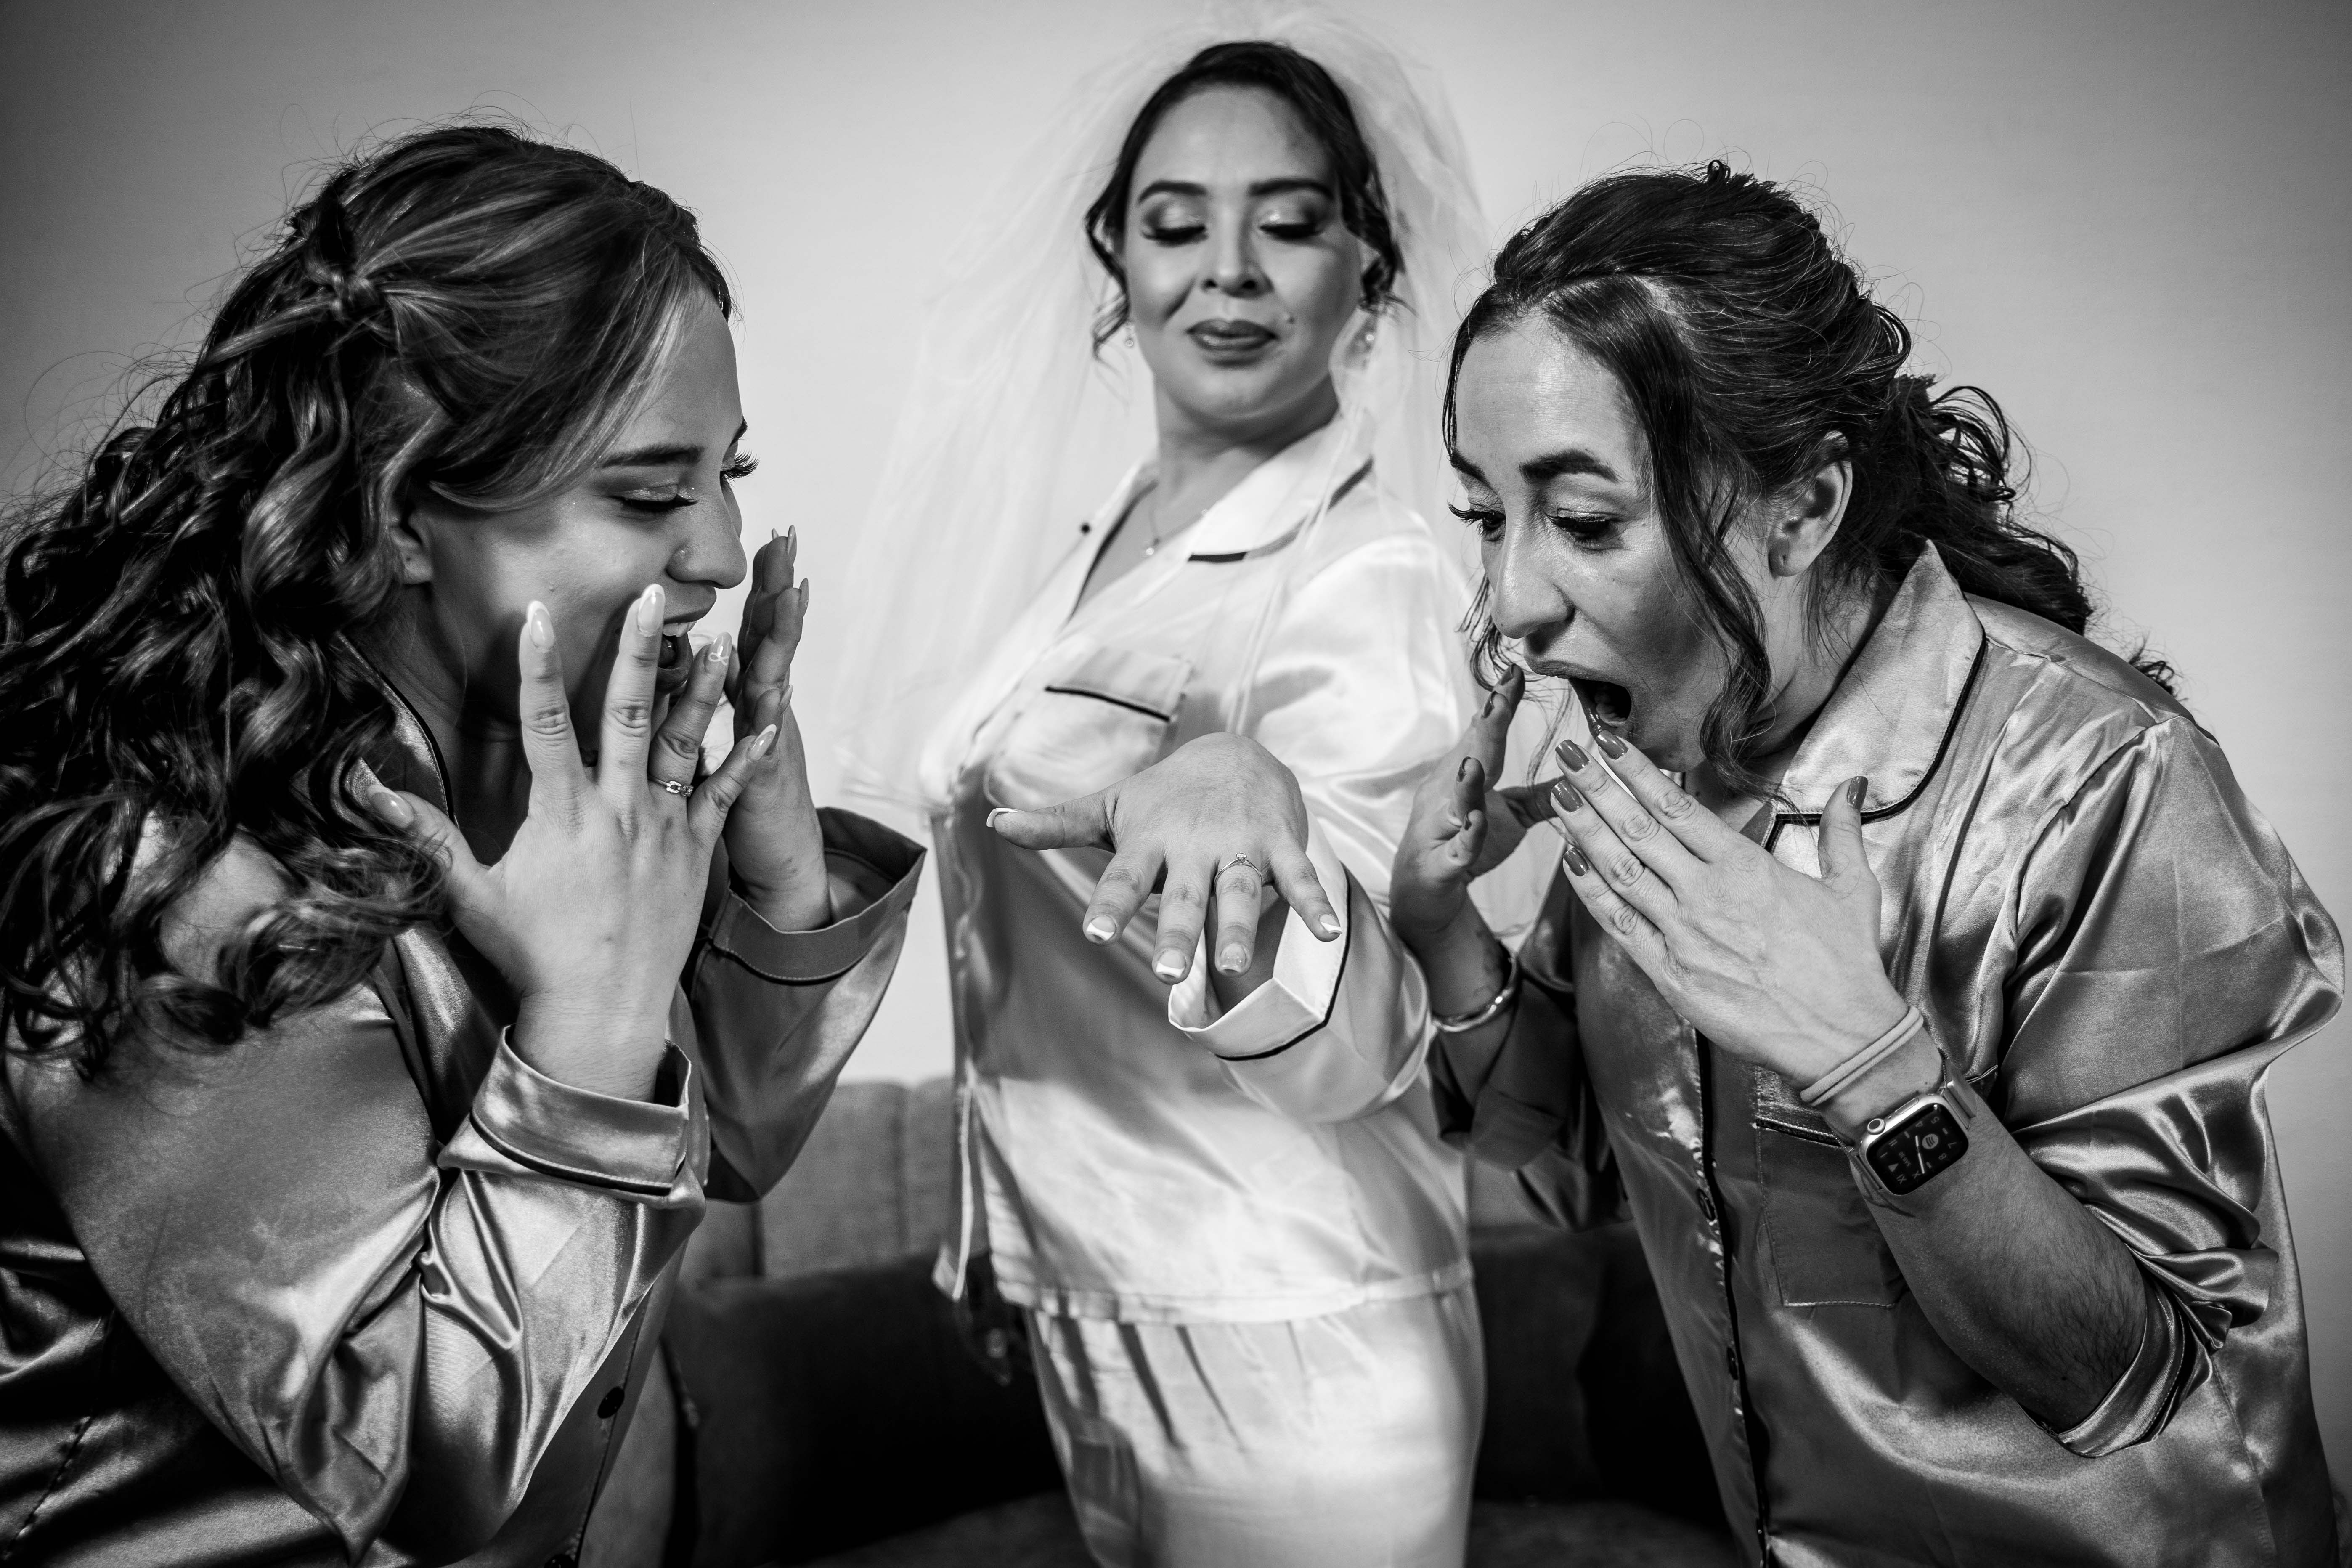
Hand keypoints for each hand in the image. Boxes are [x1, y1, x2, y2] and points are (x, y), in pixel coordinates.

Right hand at [363, 587, 776, 1098]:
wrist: (601, 1011)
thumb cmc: (532, 954)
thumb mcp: (470, 893)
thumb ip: (424, 836)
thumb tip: (366, 792)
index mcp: (562, 813)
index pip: (545, 722)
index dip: (538, 666)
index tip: (537, 613)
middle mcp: (617, 811)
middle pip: (628, 713)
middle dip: (637, 648)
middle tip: (649, 595)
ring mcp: (662, 829)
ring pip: (686, 743)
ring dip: (702, 689)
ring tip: (720, 639)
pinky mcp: (696, 853)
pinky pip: (726, 795)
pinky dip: (748, 758)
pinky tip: (771, 721)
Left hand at [720, 528, 827, 930]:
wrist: (781, 868)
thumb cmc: (736, 811)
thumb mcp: (724, 752)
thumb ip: (703, 709)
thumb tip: (679, 667)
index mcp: (749, 704)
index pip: (753, 633)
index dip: (760, 589)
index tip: (767, 539)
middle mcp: (766, 714)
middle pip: (771, 641)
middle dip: (778, 590)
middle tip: (786, 539)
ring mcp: (770, 743)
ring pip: (776, 679)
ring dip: (784, 637)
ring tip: (792, 591)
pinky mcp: (764, 782)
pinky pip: (767, 744)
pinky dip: (772, 718)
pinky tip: (778, 687)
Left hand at [987, 732, 1339, 984]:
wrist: (1237, 752)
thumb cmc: (1164, 796)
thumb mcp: (1111, 806)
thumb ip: (1057, 823)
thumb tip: (994, 822)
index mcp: (1149, 843)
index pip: (1124, 879)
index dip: (1111, 906)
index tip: (1096, 933)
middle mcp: (1193, 847)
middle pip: (1183, 896)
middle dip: (1179, 932)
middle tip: (1168, 972)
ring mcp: (1239, 846)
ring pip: (1237, 891)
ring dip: (1238, 925)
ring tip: (1234, 963)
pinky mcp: (1279, 844)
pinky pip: (1298, 876)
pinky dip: (1314, 903)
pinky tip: (1328, 934)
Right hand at [1389, 668, 1560, 944]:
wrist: (1420, 894)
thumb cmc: (1462, 846)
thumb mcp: (1509, 817)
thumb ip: (1541, 794)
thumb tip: (1581, 767)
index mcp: (1464, 776)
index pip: (1484, 736)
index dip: (1499, 705)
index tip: (1516, 672)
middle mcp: (1446, 796)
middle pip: (1470, 758)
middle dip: (1485, 729)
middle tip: (1500, 698)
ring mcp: (1439, 830)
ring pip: (1455, 803)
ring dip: (1466, 783)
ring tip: (1476, 761)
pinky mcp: (1439, 865)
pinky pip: (1455, 851)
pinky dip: (1465, 839)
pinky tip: (1474, 824)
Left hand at [1549, 728, 1905, 1082]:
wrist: (1843, 1037)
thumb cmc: (1847, 966)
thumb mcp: (1853, 889)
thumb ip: (1842, 832)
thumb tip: (1850, 788)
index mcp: (1746, 867)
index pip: (1678, 806)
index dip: (1637, 771)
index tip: (1609, 742)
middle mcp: (1707, 894)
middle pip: (1638, 829)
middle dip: (1598, 787)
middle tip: (1568, 752)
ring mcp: (1683, 934)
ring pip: (1621, 870)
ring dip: (1584, 829)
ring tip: (1558, 793)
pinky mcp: (1670, 974)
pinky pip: (1621, 925)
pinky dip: (1592, 892)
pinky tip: (1571, 862)